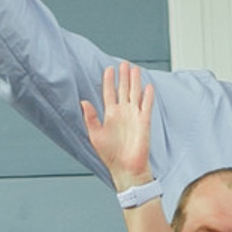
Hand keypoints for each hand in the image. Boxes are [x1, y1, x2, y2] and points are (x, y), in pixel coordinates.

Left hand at [81, 61, 155, 189]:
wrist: (125, 168)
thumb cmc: (110, 154)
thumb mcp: (95, 135)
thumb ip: (90, 118)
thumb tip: (83, 101)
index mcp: (110, 115)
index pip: (109, 93)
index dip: (109, 81)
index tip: (108, 69)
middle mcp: (122, 113)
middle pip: (123, 90)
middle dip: (123, 77)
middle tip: (123, 64)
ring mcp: (134, 116)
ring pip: (135, 94)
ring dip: (135, 81)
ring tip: (135, 69)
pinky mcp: (144, 121)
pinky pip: (147, 105)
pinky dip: (148, 96)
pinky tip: (148, 86)